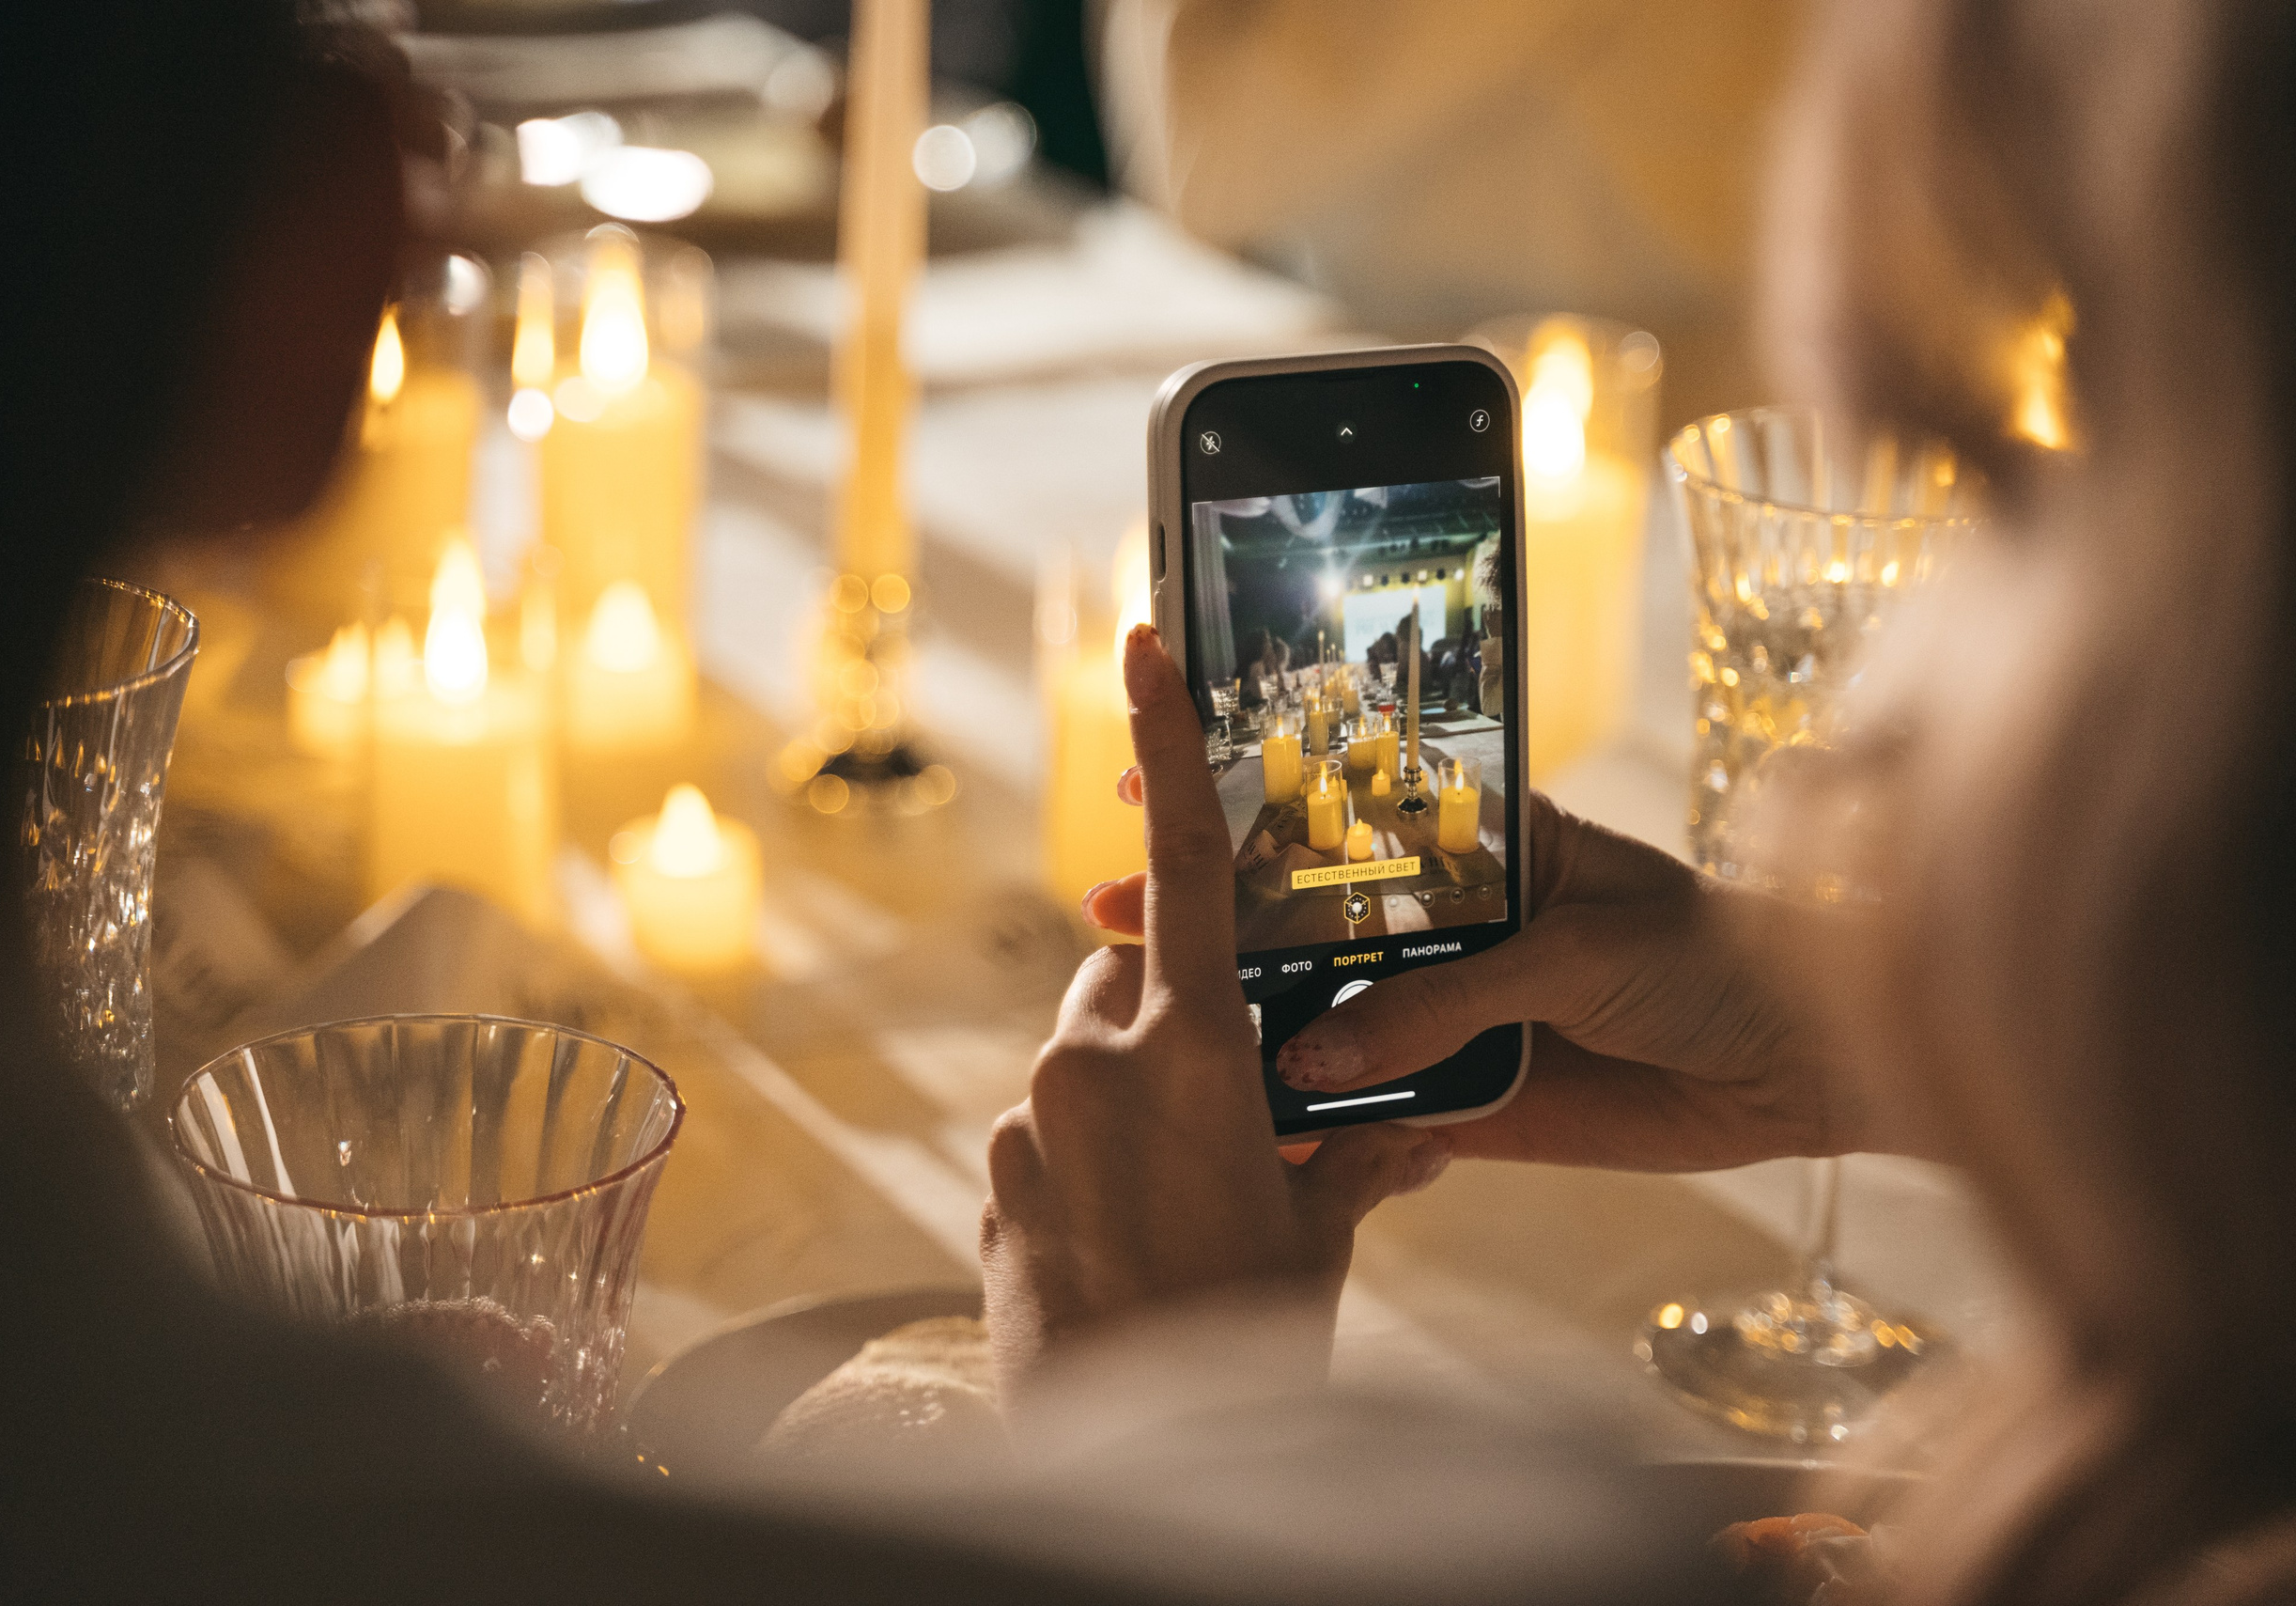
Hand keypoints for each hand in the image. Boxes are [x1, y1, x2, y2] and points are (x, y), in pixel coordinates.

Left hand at [981, 627, 1448, 1398]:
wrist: (1134, 1459)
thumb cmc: (1247, 1341)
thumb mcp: (1321, 1242)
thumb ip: (1360, 1160)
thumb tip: (1418, 1130)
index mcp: (1192, 1056)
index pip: (1181, 867)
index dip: (1165, 746)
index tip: (1137, 642)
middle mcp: (1092, 1066)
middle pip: (1127, 983)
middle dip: (1173, 1020)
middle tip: (1228, 1112)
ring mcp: (1029, 1124)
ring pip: (1083, 1062)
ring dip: (1128, 1101)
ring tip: (1180, 1202)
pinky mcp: (991, 1181)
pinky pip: (1047, 1131)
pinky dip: (1086, 1157)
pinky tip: (1127, 1237)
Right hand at [1086, 791, 1863, 1172]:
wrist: (1801, 1068)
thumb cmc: (1711, 961)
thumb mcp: (1576, 953)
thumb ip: (1450, 1001)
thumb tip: (1317, 1051)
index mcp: (1487, 842)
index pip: (1348, 809)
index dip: (1253, 797)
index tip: (1162, 782)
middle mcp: (1456, 923)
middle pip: (1312, 914)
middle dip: (1214, 911)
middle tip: (1112, 908)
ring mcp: (1456, 1013)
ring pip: (1330, 1012)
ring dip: (1248, 1018)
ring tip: (1152, 1015)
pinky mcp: (1473, 1101)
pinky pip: (1376, 1109)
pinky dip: (1314, 1121)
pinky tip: (1246, 1122)